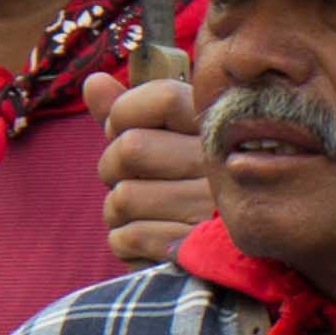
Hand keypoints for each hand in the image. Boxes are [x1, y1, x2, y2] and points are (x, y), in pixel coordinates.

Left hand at [88, 69, 205, 264]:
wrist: (243, 251)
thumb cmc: (195, 187)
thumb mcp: (171, 141)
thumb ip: (131, 112)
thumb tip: (92, 81)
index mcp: (221, 129)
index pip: (162, 98)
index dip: (124, 111)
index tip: (121, 127)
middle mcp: (222, 166)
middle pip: (130, 149)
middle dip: (112, 167)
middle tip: (129, 178)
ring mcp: (211, 211)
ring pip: (122, 198)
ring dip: (118, 211)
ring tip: (143, 212)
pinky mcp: (194, 252)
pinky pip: (127, 237)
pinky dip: (126, 242)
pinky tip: (150, 240)